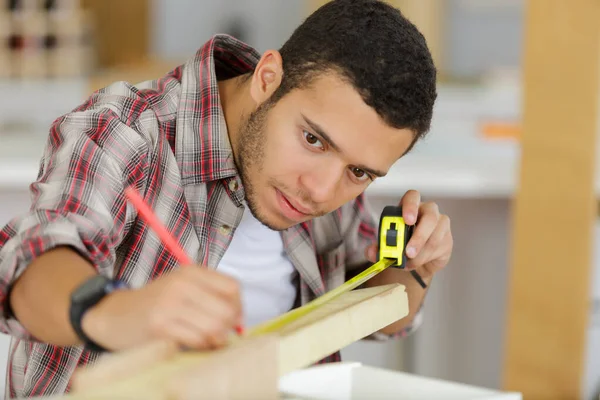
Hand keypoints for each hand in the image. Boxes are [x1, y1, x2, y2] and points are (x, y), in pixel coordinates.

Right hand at [82, 267, 242, 350]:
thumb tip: (239, 318)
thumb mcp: (182, 287)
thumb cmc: (155, 303)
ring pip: (214, 327)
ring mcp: (170, 304)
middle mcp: (182, 284)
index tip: (234, 318)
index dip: (239, 306)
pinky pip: (196, 340)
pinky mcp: (160, 326)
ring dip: (216, 339)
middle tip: (221, 334)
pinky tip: (194, 343)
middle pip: (226, 309)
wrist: (114, 314)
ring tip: (208, 341)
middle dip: (229, 327)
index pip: (232, 287)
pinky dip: (201, 346)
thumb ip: (210, 295)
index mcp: (191, 272)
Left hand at [366, 190, 452, 279]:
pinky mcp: (448, 238)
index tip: (407, 220)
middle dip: (419, 236)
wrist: (417, 261)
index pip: (412, 197)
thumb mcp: (387, 246)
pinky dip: (426, 258)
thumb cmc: (402, 245)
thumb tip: (372, 252)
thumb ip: (378, 248)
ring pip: (435, 235)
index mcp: (410, 207)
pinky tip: (418, 262)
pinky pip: (439, 247)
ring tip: (409, 262)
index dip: (410, 206)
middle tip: (408, 251)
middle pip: (430, 216)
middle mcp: (427, 211)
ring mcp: (441, 224)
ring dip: (420, 253)